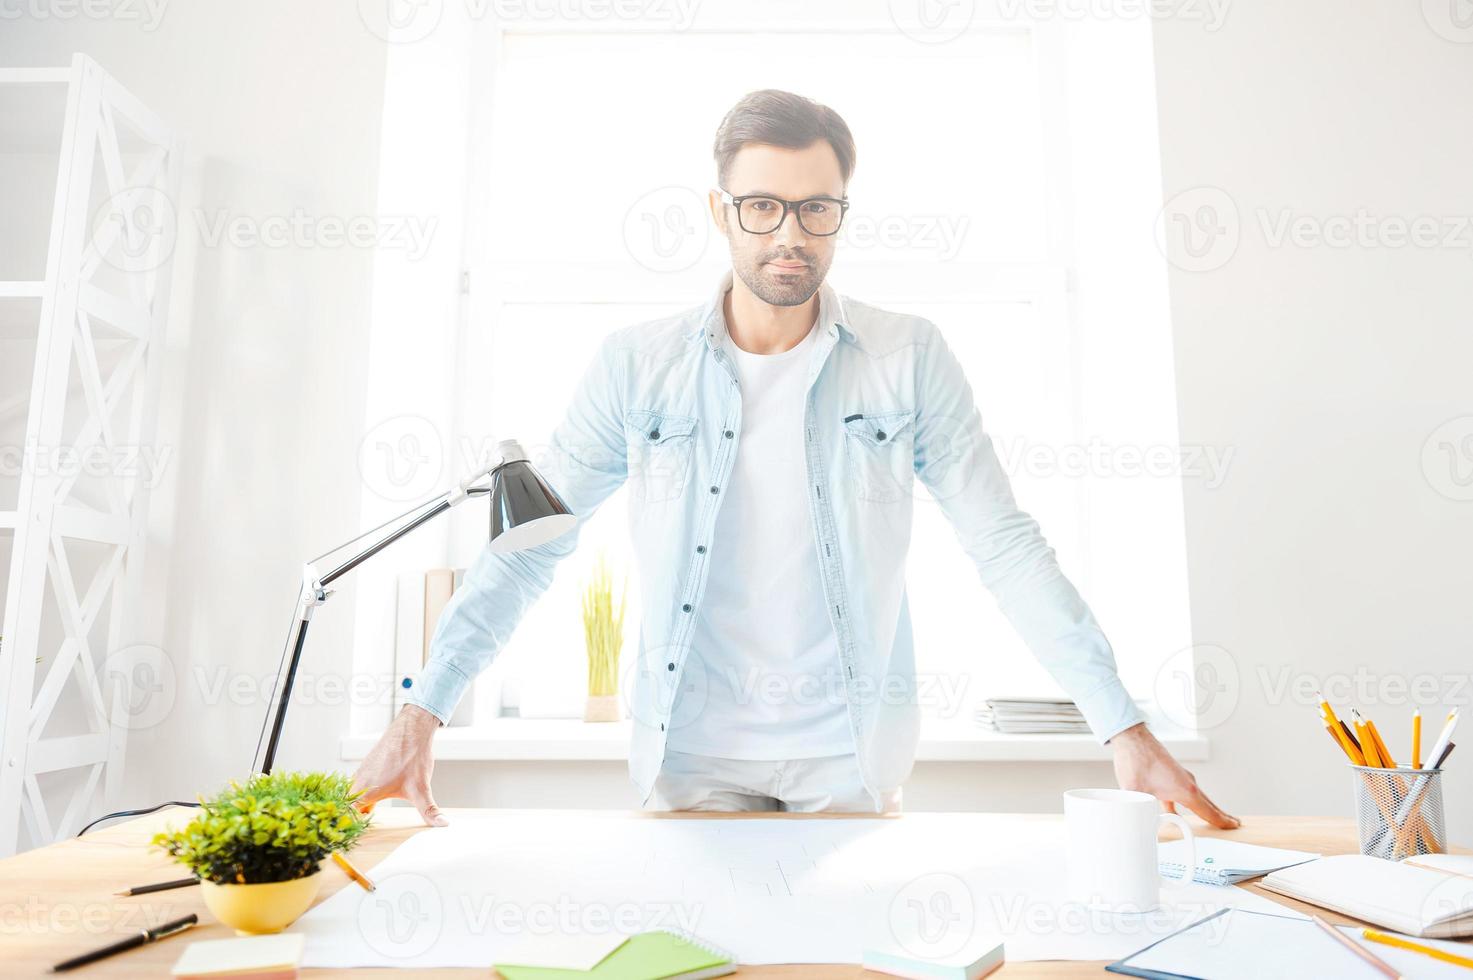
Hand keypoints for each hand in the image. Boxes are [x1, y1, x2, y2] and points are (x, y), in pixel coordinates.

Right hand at [350, 704, 447, 826]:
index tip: (357, 832)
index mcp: (367, 791)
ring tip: (370, 811)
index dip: (349, 825)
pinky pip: (358, 781)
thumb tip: (442, 824)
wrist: (413, 728)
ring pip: (352, 792)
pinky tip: (378, 791)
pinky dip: (363, 790)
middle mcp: (359, 780)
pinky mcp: (367, 763)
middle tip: (365, 823)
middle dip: (354, 816)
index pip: (346, 815)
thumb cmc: (413, 756)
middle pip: (348, 805)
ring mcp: (362, 770)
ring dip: (359, 802)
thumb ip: (429, 810)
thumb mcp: (421, 789)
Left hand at [1110, 723, 1239, 828]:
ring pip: (1197, 797)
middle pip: (1208, 804)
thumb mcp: (1135, 793)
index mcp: (1185, 790)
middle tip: (1234, 824)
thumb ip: (1137, 812)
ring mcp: (1179, 777)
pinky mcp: (1169, 774)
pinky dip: (1186, 803)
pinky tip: (1175, 811)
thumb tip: (1135, 824)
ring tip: (1213, 818)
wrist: (1131, 738)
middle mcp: (1187, 782)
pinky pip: (1182, 793)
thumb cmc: (1136, 760)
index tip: (1234, 827)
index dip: (1222, 822)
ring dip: (1206, 808)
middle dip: (1220, 815)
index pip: (1209, 811)